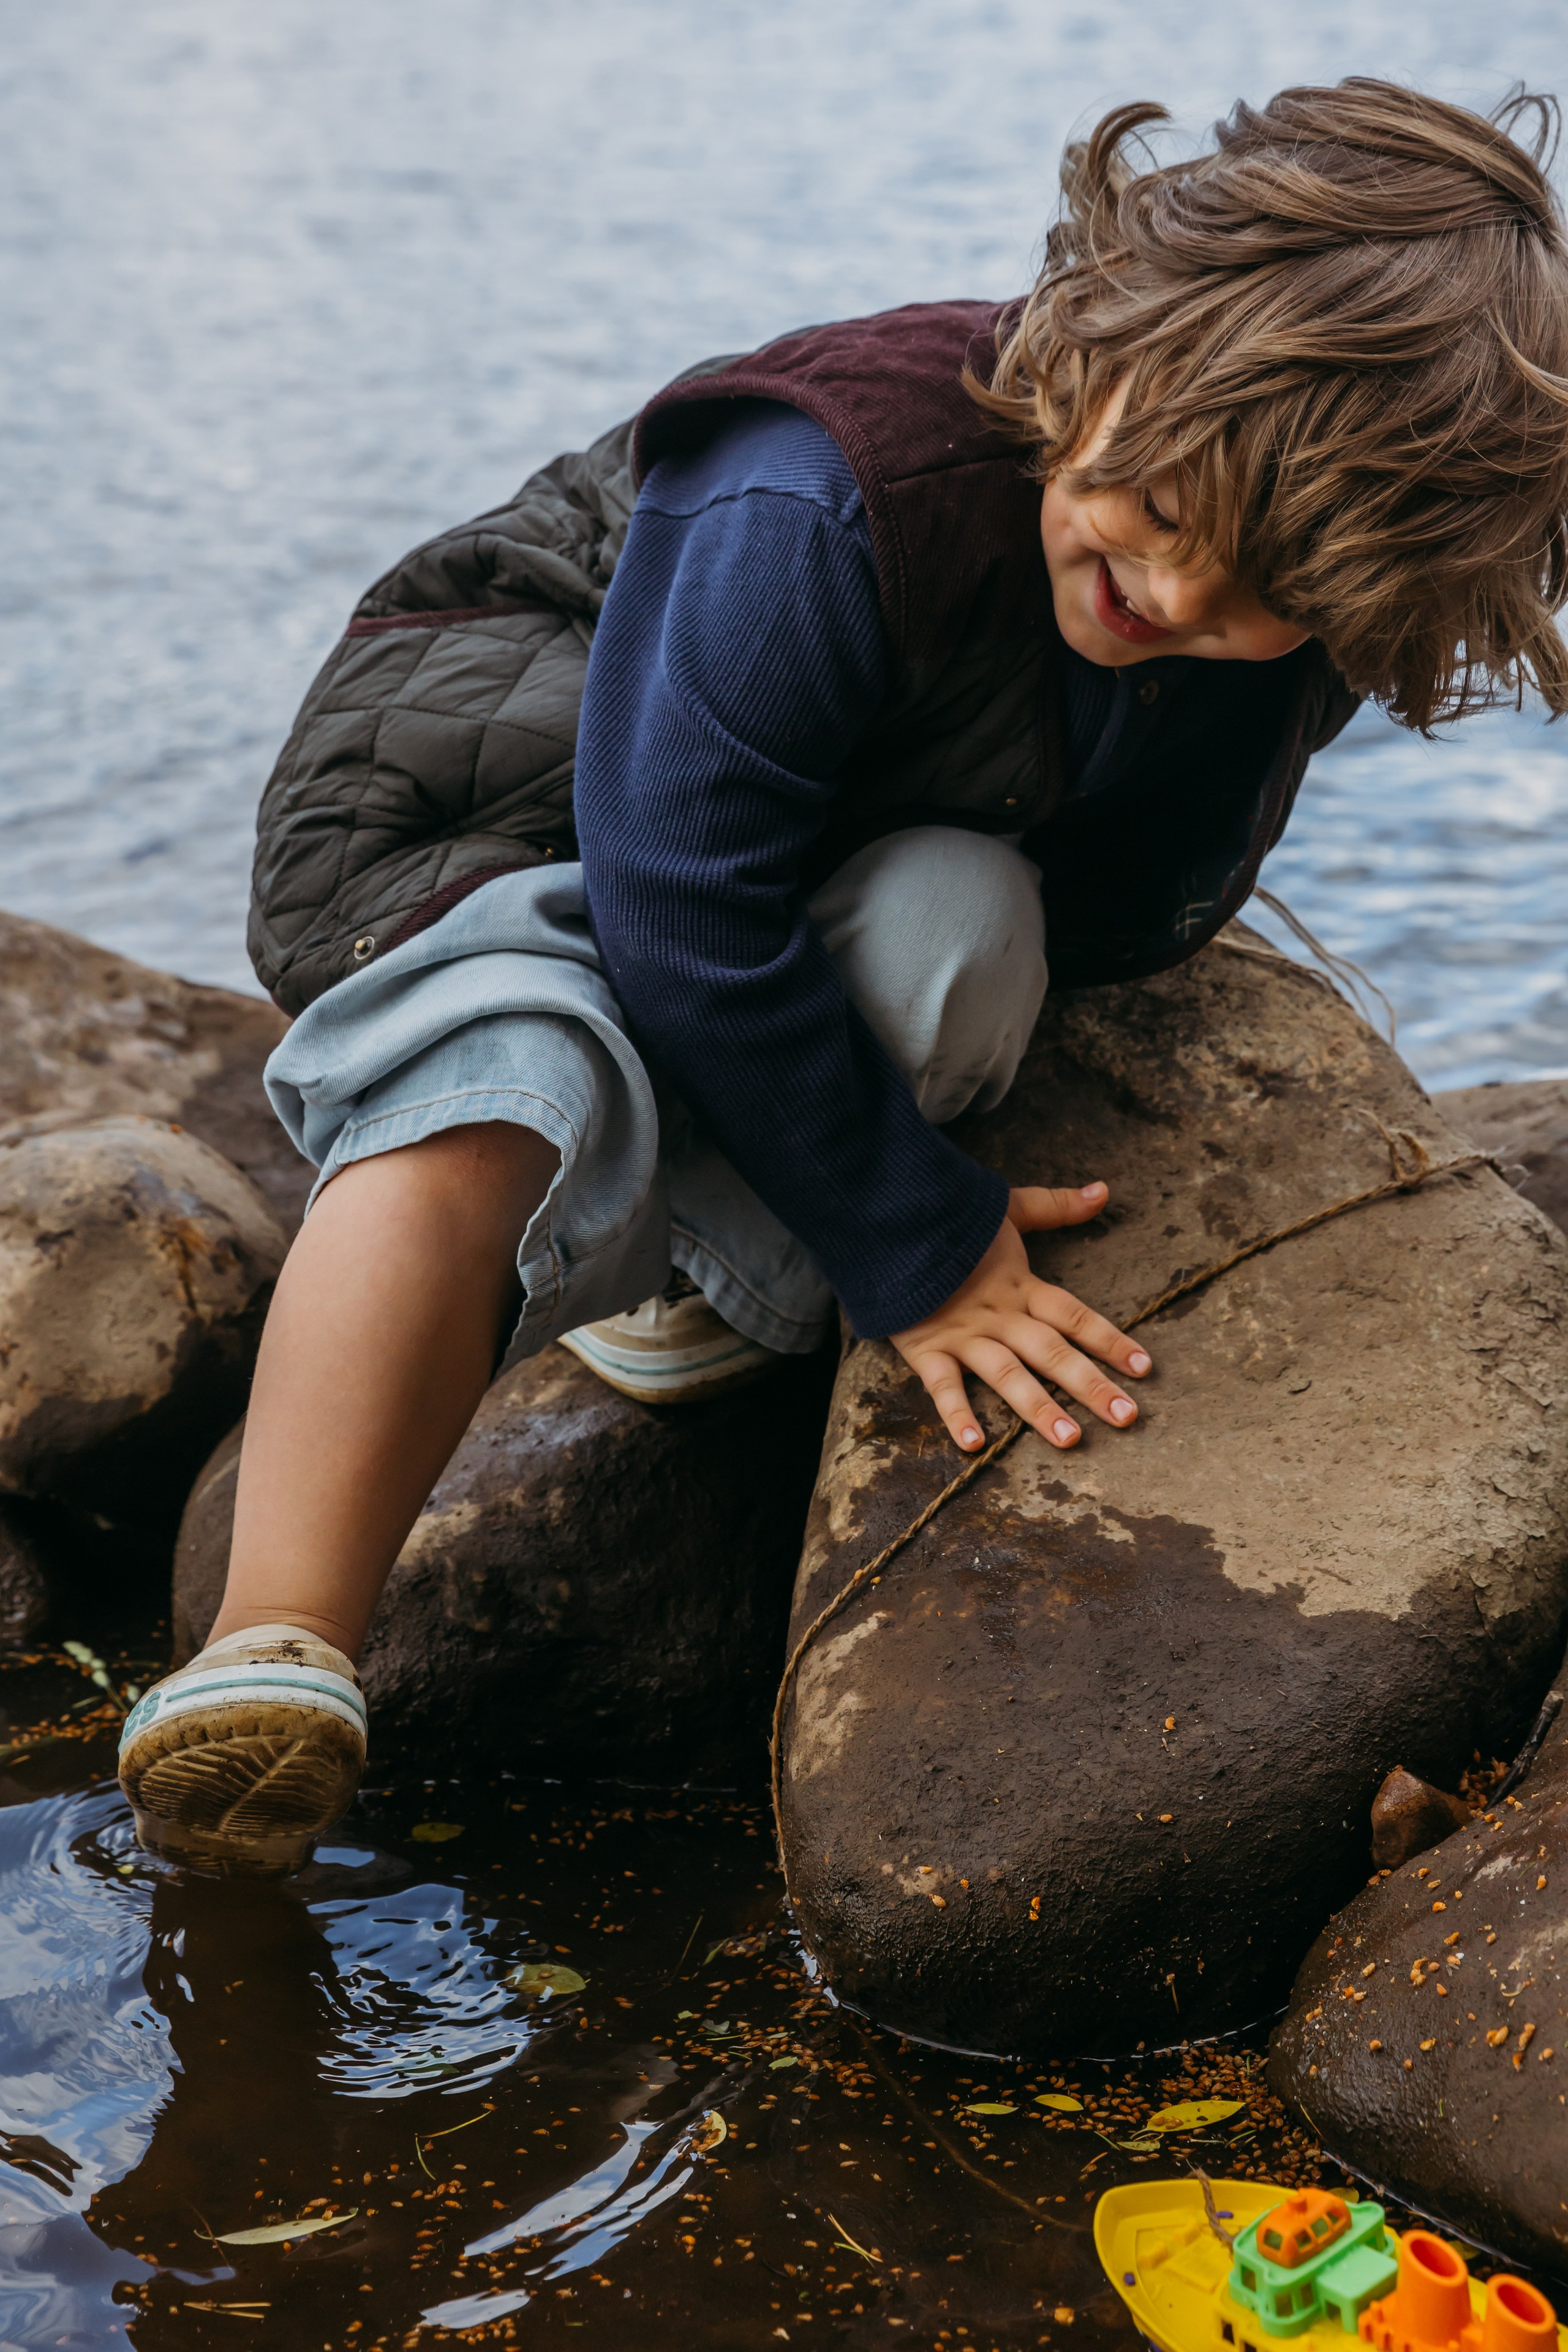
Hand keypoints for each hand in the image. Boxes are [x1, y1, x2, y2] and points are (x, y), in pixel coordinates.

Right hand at [890, 1183, 1150, 1453]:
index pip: (1076, 1315)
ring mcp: (964, 1335)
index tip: (1146, 1368)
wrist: (890, 1221)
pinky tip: (974, 1446)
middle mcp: (1000, 1315)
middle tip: (1127, 1417)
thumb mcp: (1006, 1207)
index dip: (1111, 1339)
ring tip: (1069, 1439)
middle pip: (1052, 1352)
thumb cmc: (949, 1221)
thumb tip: (1104, 1191)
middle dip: (1090, 1385)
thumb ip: (1056, 1205)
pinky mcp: (926, 1348)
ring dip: (1038, 1408)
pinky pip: (943, 1386)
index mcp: (1021, 1286)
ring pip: (1007, 1375)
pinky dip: (956, 1414)